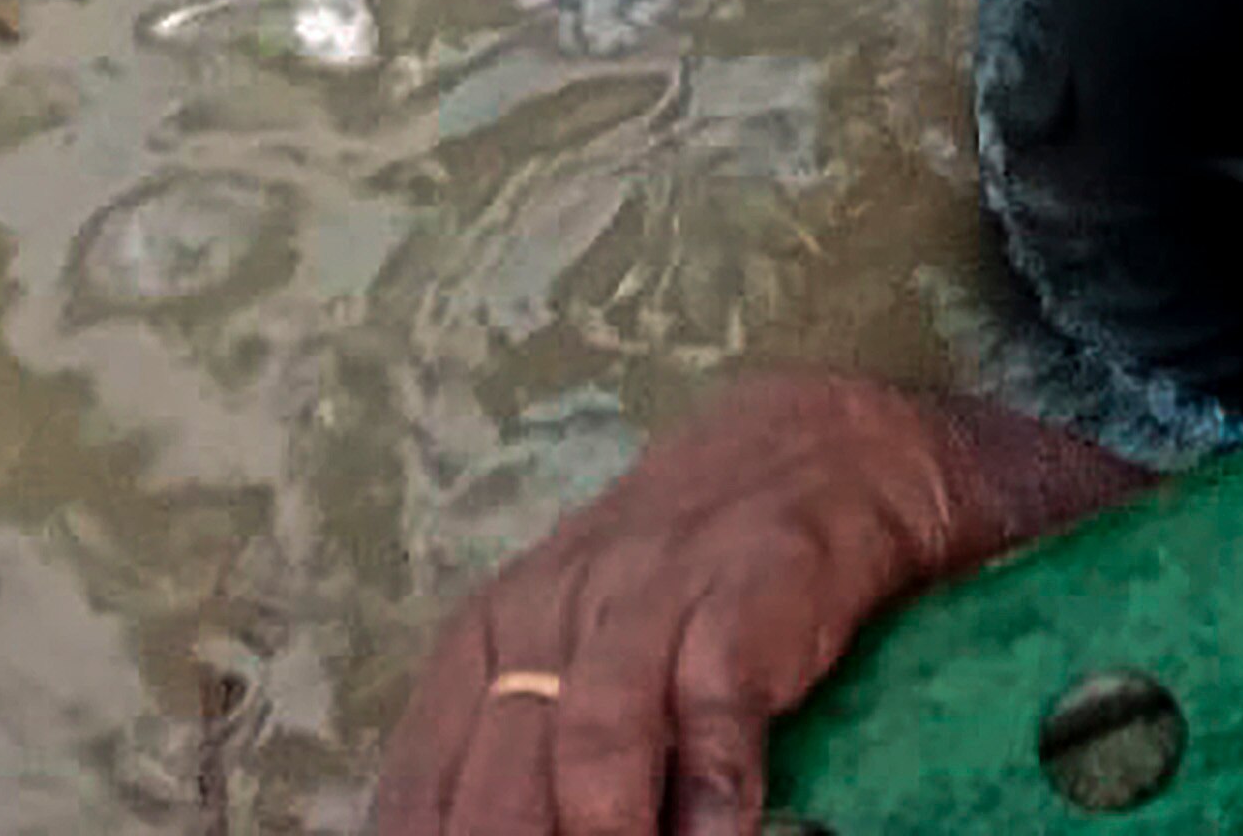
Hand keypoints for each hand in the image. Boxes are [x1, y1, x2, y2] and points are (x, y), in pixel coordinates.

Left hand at [370, 370, 1084, 835]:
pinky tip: (719, 831)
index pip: (424, 794)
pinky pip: (717, 696)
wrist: (819, 445)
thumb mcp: (569, 652)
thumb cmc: (675, 579)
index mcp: (487, 638)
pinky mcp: (751, 585)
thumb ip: (522, 762)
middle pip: (503, 789)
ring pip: (594, 741)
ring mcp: (652, 593)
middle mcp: (551, 611)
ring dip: (603, 832)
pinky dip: (712, 782)